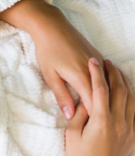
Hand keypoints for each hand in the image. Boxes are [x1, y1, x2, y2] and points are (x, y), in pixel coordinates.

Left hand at [0, 0, 102, 118]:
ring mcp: (98, 62)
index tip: (92, 129)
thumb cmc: (47, 51)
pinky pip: (106, 75)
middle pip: (104, 96)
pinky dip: (106, 86)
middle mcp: (94, 70)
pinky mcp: (98, 55)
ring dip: (105, 98)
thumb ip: (62, 96)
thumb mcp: (50, 76)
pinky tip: (104, 95)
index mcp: (82, 77)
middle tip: (98, 125)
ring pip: (108, 85)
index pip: (95, 104)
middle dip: (102, 110)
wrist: (52, 26)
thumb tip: (70, 115)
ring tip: (103, 113)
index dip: (95, 118)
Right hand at [64, 59, 134, 155]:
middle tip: (106, 62)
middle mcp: (120, 123)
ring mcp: (129, 129)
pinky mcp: (133, 136)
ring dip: (125, 83)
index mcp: (102, 121)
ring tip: (117, 72)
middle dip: (113, 74)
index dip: (96, 73)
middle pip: (120, 90)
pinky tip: (128, 93)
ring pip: (131, 99)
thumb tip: (85, 99)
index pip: (100, 89)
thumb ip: (80, 114)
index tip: (92, 61)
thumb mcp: (72, 134)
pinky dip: (132, 98)